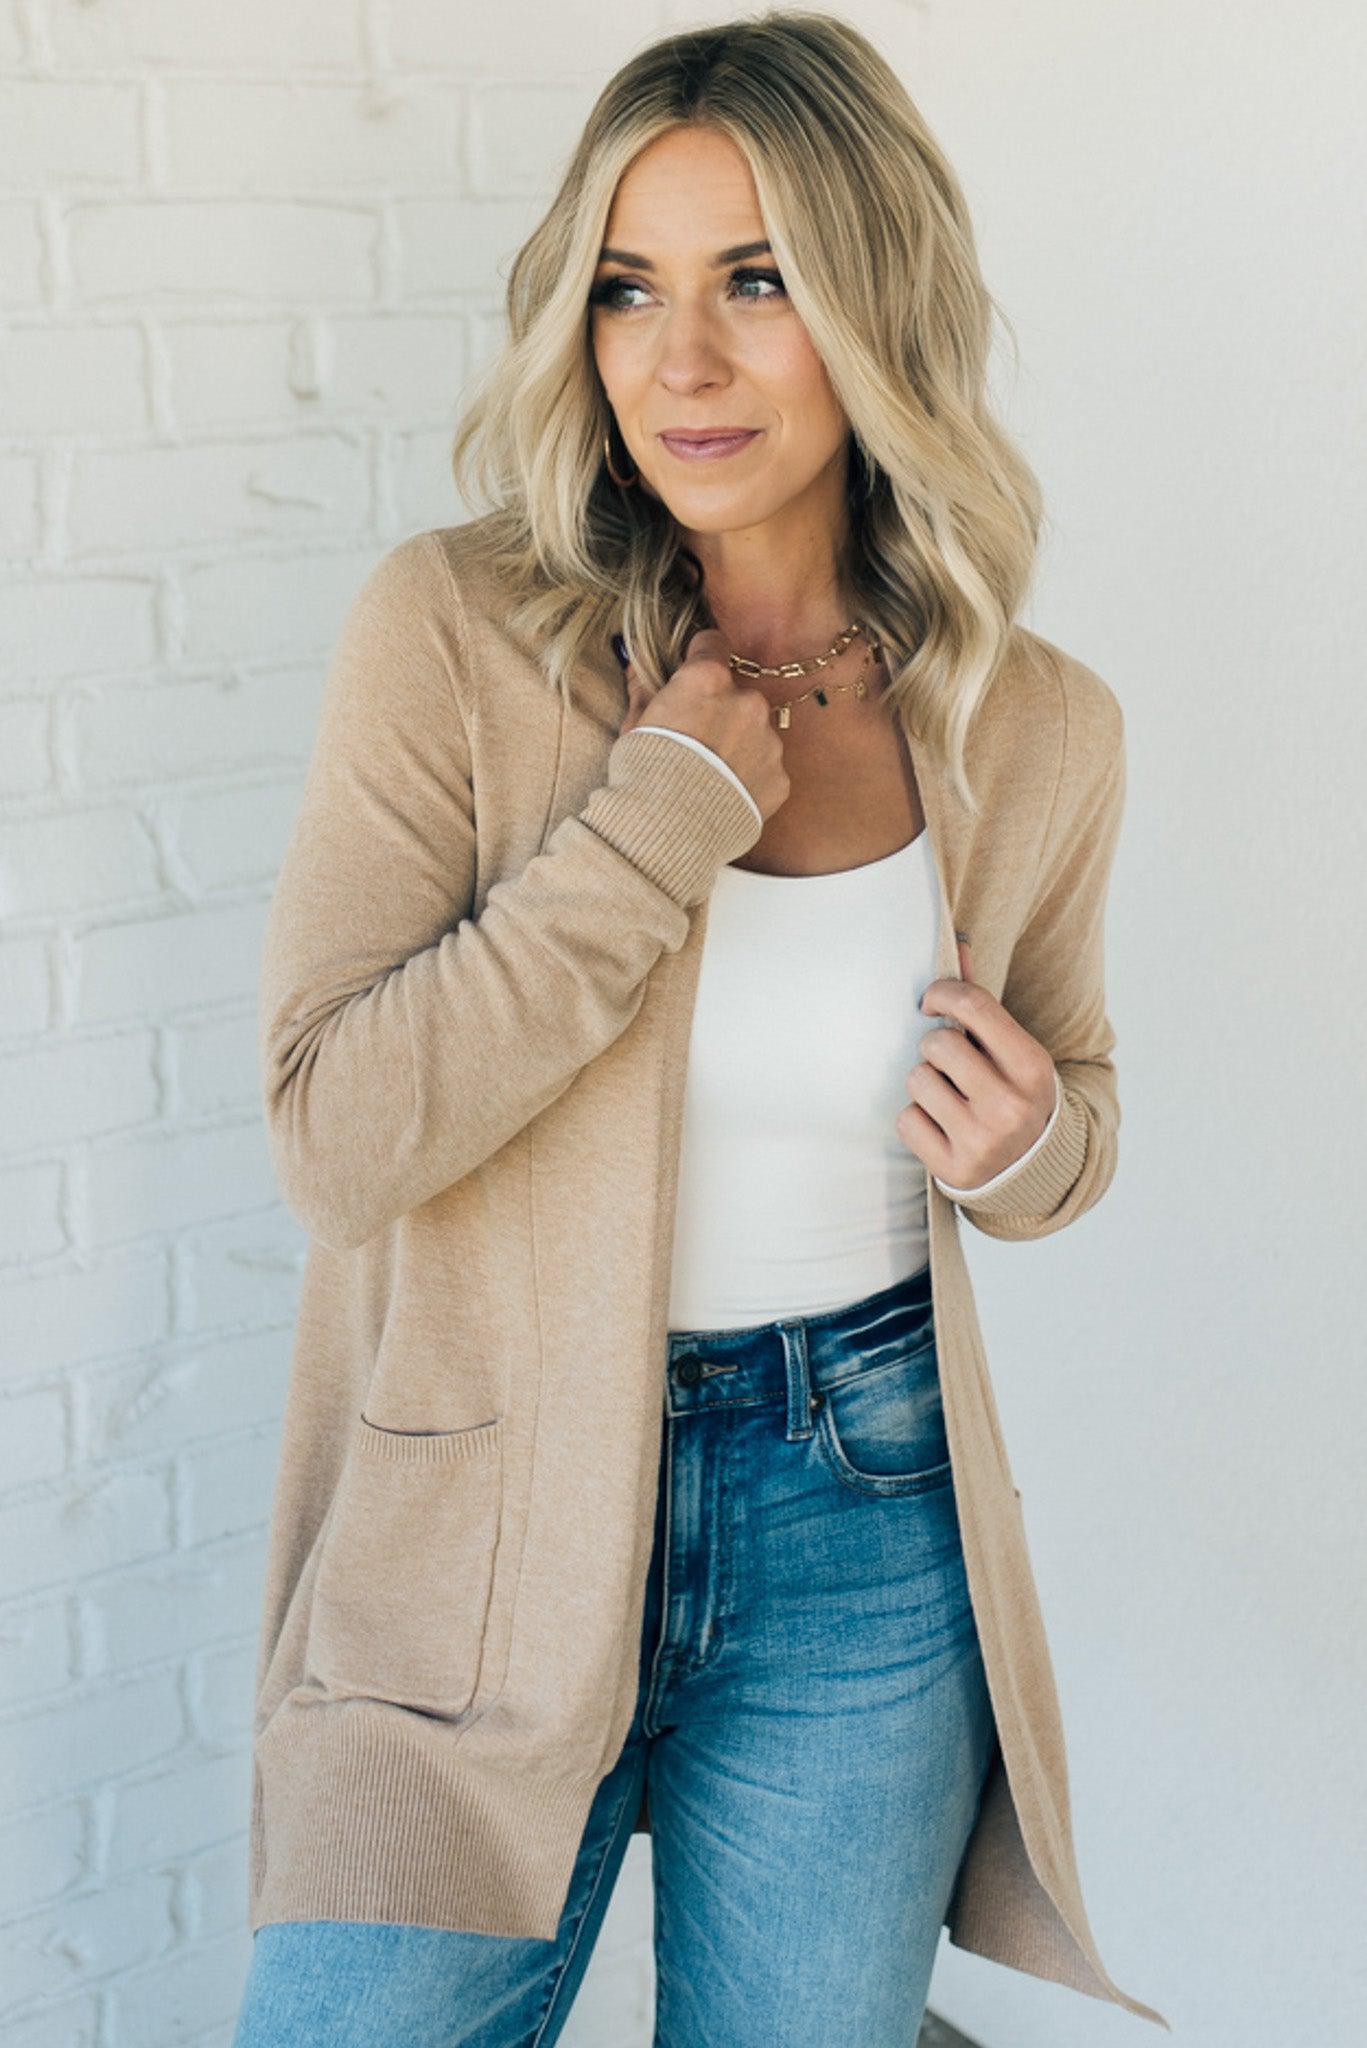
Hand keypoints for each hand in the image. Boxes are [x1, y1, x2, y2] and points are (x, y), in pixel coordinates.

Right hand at [616, 628, 789, 822]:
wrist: (667, 831)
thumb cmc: (643, 775)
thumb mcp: (633, 727)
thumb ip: (644, 691)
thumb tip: (637, 668)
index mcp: (708, 680)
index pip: (715, 643)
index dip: (702, 658)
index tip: (694, 673)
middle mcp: (747, 702)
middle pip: (739, 693)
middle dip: (723, 709)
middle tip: (698, 741)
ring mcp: (768, 741)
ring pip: (757, 732)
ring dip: (740, 745)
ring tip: (711, 775)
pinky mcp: (780, 779)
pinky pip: (767, 770)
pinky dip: (751, 779)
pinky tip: (725, 796)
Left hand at [897, 936, 1057, 1185]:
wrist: (1032, 1169)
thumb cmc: (1012, 1092)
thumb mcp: (1011, 1050)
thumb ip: (981, 1002)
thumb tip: (957, 944)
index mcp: (1032, 1066)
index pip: (974, 1005)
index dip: (942, 993)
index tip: (931, 1002)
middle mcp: (1011, 1105)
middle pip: (937, 1043)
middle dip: (933, 1047)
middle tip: (948, 1063)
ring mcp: (983, 1141)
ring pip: (917, 1080)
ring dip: (923, 1084)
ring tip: (946, 1096)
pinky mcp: (954, 1168)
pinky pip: (906, 1121)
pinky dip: (916, 1120)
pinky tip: (940, 1126)